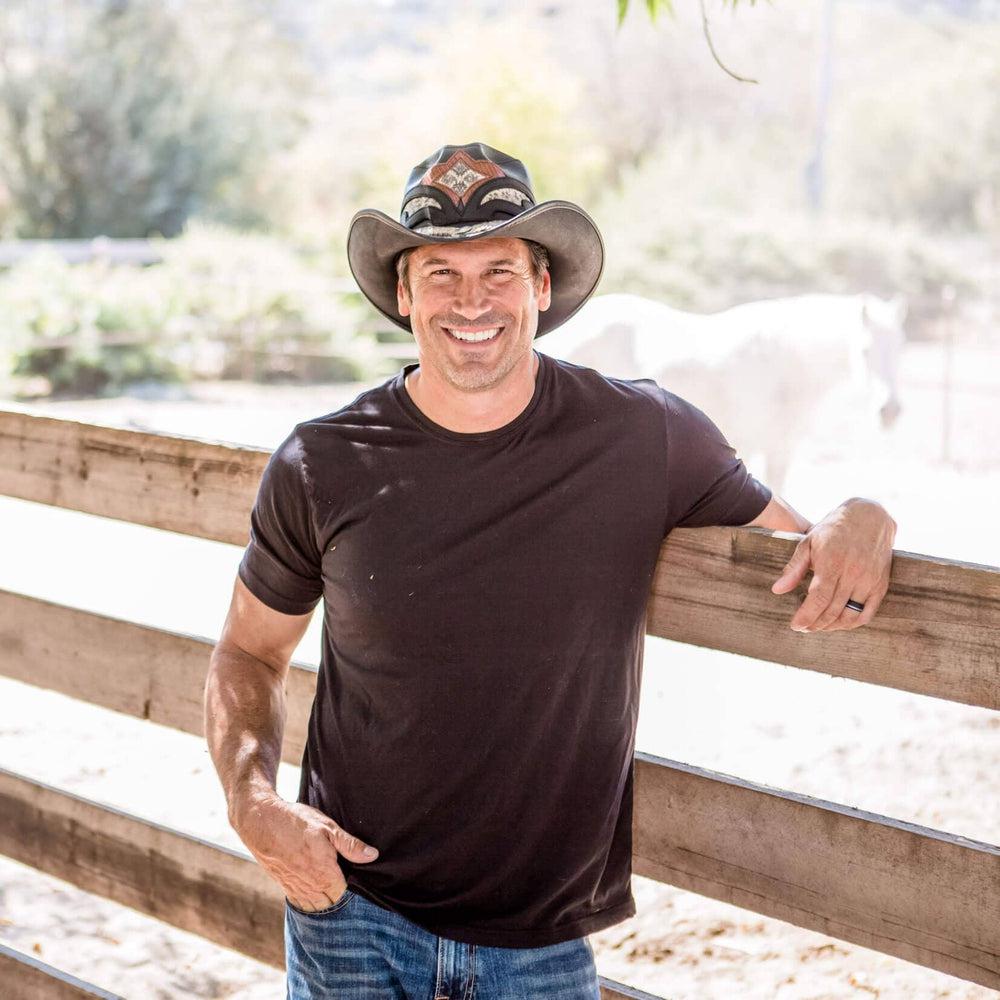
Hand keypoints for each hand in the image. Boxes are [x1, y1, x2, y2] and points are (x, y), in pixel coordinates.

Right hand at [232, 792, 379, 911]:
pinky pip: (301, 903)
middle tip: (348, 884)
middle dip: (341, 897)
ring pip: (316, 907)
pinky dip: (310, 901)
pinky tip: (316, 892)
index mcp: (325, 874)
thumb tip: (372, 855)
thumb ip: (350, 845)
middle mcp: (310, 887)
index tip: (360, 880)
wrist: (261, 822)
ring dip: (326, 901)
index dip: (355, 889)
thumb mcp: (328, 828)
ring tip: (333, 889)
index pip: (346, 895)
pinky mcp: (285, 886)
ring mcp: (296, 888)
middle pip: (332, 904)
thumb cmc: (296, 822)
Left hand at [770, 497, 895, 632]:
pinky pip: (867, 613)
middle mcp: (853, 574)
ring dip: (832, 626)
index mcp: (832, 563)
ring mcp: (869, 581)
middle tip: (803, 628)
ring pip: (850, 615)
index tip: (795, 625)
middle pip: (832, 610)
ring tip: (817, 627)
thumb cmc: (834, 529)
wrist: (870, 516)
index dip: (806, 616)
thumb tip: (777, 590)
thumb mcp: (808, 542)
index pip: (818, 598)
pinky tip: (839, 623)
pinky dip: (852, 623)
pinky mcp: (881, 584)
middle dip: (815, 623)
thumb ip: (794, 568)